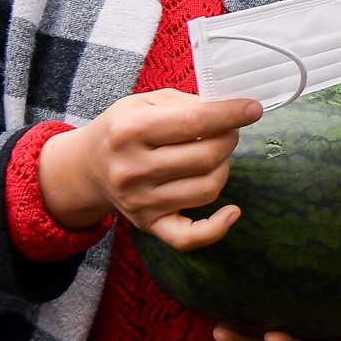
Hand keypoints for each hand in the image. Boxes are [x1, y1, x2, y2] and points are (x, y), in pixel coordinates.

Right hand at [38, 90, 262, 250]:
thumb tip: (228, 112)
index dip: (230, 115)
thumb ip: (185, 104)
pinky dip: (217, 228)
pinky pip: (189, 237)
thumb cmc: (124, 129)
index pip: (194, 122)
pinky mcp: (148, 224)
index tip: (253, 109)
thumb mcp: (144, 102)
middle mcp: (132, 168)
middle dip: (229, 139)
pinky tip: (232, 211)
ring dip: (224, 168)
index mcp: (130, 129)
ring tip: (217, 155)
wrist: (88, 167)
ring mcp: (140, 201)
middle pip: (205, 157)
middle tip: (228, 131)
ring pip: (207, 189)